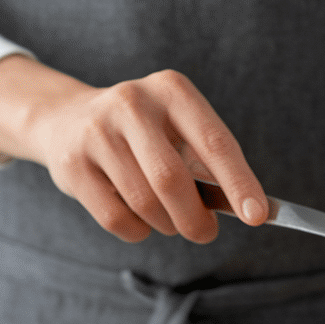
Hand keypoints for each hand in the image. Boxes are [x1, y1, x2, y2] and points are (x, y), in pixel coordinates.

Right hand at [0, 55, 267, 242]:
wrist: (66, 120)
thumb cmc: (141, 134)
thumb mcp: (176, 129)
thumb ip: (205, 164)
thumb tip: (244, 211)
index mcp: (171, 90)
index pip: (214, 142)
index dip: (239, 182)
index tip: (258, 216)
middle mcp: (132, 103)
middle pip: (171, 179)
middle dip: (194, 218)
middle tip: (204, 234)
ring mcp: (96, 132)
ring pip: (143, 202)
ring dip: (165, 224)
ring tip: (169, 221)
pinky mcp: (72, 164)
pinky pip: (115, 217)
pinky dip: (137, 231)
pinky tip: (140, 222)